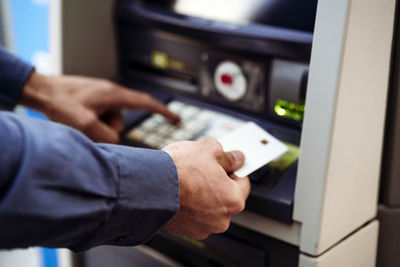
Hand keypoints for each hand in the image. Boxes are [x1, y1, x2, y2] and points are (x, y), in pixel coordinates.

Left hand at [20, 71, 179, 142]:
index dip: (163, 112)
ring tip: (77, 121)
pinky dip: (91, 123)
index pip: (146, 103)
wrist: (41, 90)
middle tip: (85, 125)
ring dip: (96, 127)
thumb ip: (106, 136)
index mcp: (114, 95)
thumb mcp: (83, 124)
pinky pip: (101, 119)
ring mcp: (102, 98)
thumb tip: (116, 141)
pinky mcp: (95, 102)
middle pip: (121, 121)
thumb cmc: (60, 102)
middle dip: (107, 130)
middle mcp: (111, 94)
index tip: (177, 119)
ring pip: (109, 123)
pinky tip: (77, 119)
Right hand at [162, 139, 250, 239]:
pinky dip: (188, 205)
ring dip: (202, 195)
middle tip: (203, 168)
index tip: (226, 163)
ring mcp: (201, 228)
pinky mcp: (183, 231)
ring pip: (208, 208)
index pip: (243, 183)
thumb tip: (237, 158)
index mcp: (233, 200)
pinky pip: (191, 215)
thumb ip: (228, 156)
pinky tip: (178, 191)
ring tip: (186, 179)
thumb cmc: (179, 169)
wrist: (147, 186)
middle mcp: (221, 219)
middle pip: (225, 197)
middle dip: (216, 183)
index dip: (234, 169)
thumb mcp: (209, 149)